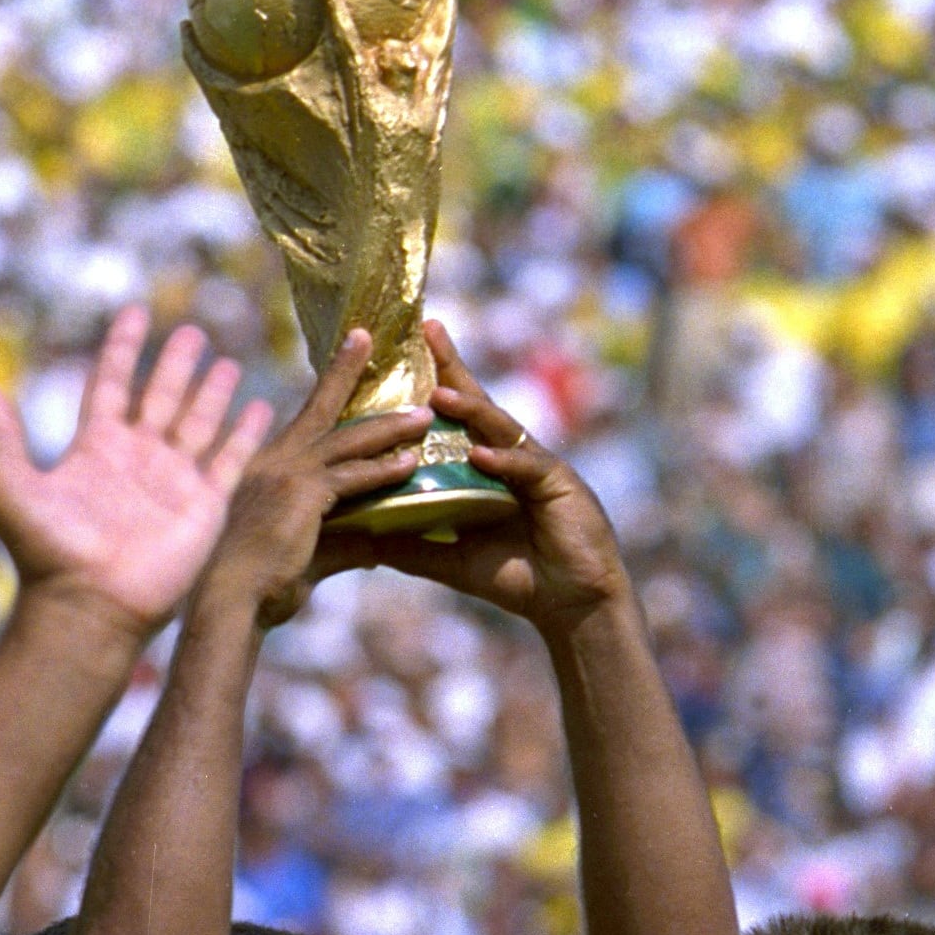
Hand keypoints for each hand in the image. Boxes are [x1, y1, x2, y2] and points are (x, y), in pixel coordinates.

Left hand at [0, 306, 278, 631]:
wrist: (89, 605)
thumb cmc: (45, 550)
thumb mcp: (6, 485)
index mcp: (94, 448)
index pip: (110, 384)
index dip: (122, 348)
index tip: (134, 312)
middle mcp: (137, 459)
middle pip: (160, 397)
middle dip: (175, 364)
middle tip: (190, 331)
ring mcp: (173, 482)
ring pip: (198, 423)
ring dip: (212, 392)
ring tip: (228, 361)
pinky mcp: (204, 507)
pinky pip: (230, 461)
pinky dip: (245, 433)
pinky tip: (260, 407)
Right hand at [193, 329, 429, 631]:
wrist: (227, 602)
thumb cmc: (255, 585)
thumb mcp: (305, 557)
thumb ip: (344, 544)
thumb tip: (376, 546)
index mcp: (266, 468)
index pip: (304, 419)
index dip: (326, 388)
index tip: (345, 358)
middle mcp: (273, 461)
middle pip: (320, 407)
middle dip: (346, 370)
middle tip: (370, 339)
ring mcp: (287, 474)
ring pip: (346, 440)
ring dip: (389, 427)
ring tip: (425, 413)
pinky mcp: (302, 495)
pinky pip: (351, 477)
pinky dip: (382, 470)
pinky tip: (411, 463)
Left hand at [330, 320, 626, 638]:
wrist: (571, 604)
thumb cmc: (518, 577)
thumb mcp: (453, 561)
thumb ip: (413, 546)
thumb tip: (363, 537)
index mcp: (485, 468)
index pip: (455, 419)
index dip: (432, 383)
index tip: (402, 351)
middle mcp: (509, 458)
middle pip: (477, 406)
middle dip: (451, 368)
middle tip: (427, 330)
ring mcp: (534, 466)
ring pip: (499, 430)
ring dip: (470, 410)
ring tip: (438, 394)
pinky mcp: (558, 484)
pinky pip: (525, 468)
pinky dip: (502, 463)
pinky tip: (479, 456)